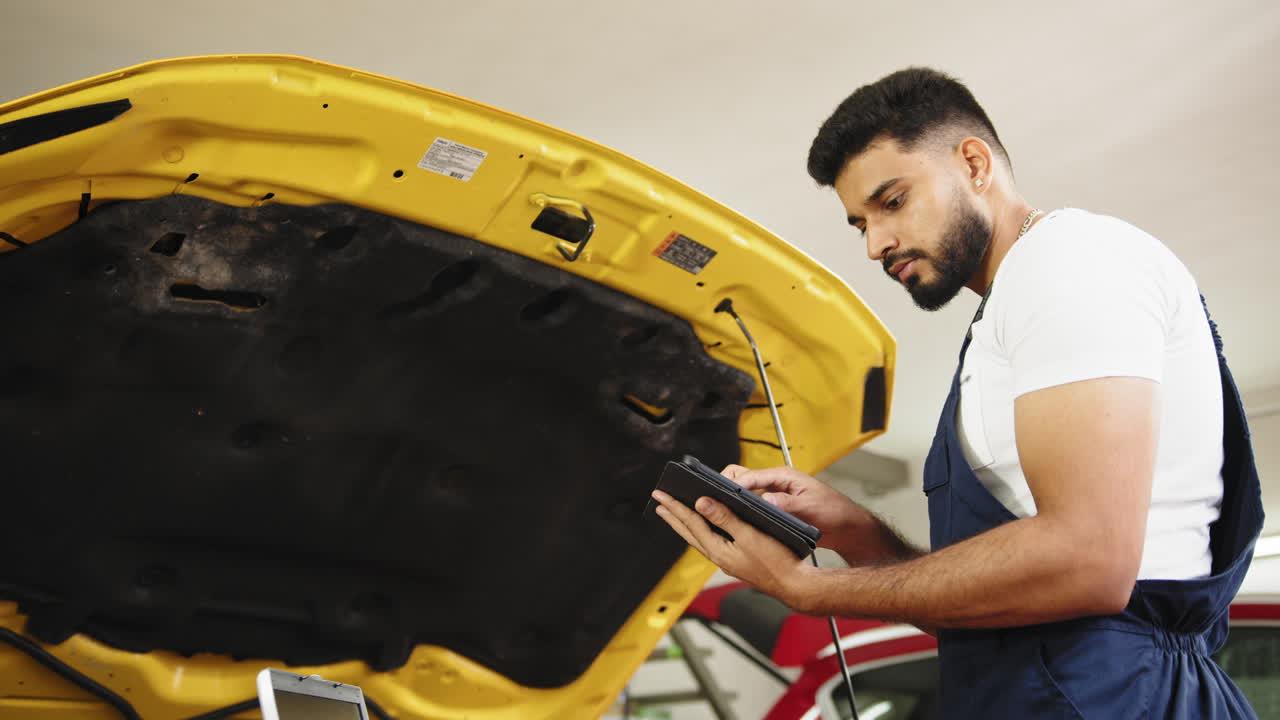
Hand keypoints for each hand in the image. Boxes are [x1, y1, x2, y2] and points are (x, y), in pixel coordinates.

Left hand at [650, 488, 811, 603]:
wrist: (794, 585)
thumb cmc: (776, 562)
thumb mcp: (750, 535)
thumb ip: (725, 518)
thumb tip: (701, 503)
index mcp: (718, 550)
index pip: (691, 523)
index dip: (675, 507)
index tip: (661, 496)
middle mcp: (718, 557)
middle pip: (689, 533)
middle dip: (673, 517)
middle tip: (659, 504)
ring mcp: (726, 561)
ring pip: (699, 539)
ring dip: (686, 525)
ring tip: (675, 515)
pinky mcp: (736, 562)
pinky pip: (711, 543)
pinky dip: (703, 533)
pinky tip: (705, 529)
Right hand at [723, 465, 915, 564]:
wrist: (848, 528)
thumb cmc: (835, 513)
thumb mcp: (810, 508)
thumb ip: (787, 504)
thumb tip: (766, 499)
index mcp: (783, 476)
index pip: (750, 475)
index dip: (733, 486)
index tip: (720, 496)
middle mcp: (775, 484)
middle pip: (741, 478)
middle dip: (725, 488)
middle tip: (712, 502)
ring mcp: (774, 496)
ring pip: (743, 493)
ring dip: (731, 501)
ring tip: (718, 513)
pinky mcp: (774, 510)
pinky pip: (751, 507)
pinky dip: (741, 512)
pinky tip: (734, 523)